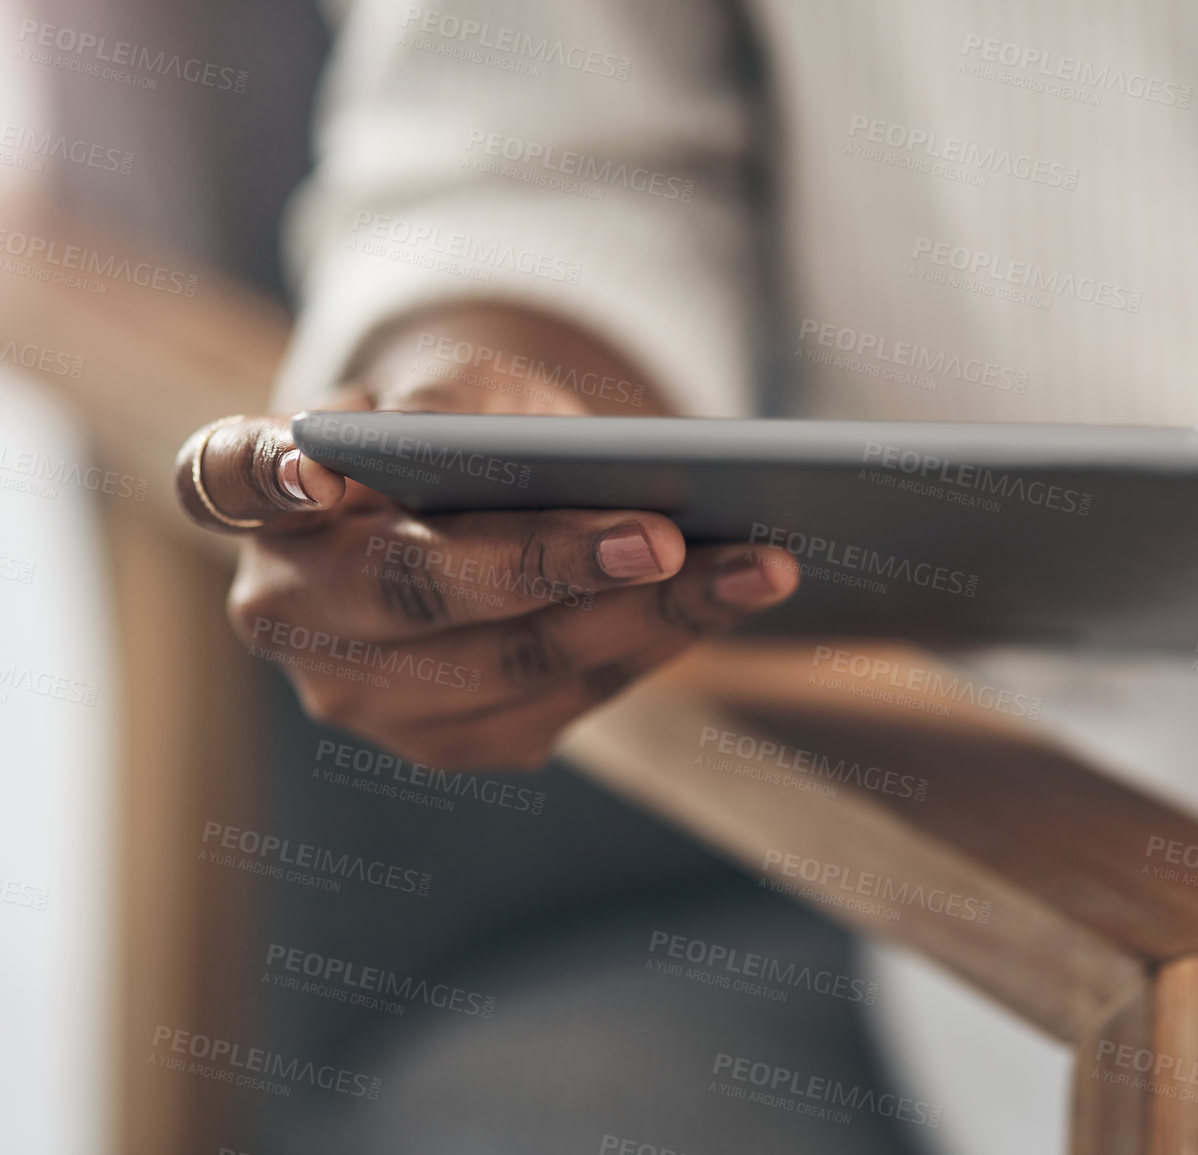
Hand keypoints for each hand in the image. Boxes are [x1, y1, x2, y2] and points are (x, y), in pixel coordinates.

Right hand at [174, 306, 797, 768]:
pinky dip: (658, 643)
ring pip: (515, 663)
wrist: (482, 514)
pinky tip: (733, 599)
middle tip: (663, 531)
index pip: (225, 479)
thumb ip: (460, 413)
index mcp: (263, 500)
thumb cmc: (464, 433)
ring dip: (650, 614)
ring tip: (757, 565)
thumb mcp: (459, 390)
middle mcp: (291, 612)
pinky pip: (566, 700)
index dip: (261, 472)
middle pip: (416, 594)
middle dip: (550, 563)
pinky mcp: (454, 743)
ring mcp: (366, 697)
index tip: (314, 462)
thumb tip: (536, 463)